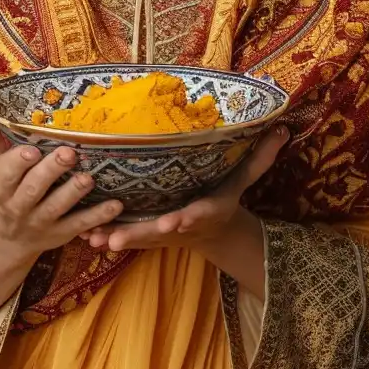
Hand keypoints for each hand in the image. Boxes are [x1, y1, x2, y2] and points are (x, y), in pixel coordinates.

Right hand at [0, 114, 127, 330]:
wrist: (8, 237)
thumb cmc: (5, 188)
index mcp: (2, 185)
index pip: (8, 172)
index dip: (19, 162)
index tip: (33, 149)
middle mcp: (19, 205)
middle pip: (32, 189)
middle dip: (50, 172)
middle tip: (69, 154)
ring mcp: (41, 221)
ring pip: (56, 208)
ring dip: (73, 193)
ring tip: (88, 178)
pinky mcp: (61, 234)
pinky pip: (79, 225)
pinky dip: (98, 217)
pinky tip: (116, 205)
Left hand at [80, 126, 287, 265]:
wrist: (213, 232)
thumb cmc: (225, 197)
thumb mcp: (243, 180)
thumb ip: (259, 158)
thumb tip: (282, 129)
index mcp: (207, 210)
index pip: (198, 215)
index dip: (186, 219)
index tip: (174, 221)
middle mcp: (182, 225)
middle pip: (158, 232)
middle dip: (138, 235)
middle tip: (116, 238)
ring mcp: (162, 235)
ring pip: (137, 239)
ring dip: (116, 238)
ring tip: (94, 237)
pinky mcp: (147, 237)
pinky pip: (127, 239)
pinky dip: (107, 238)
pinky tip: (85, 237)